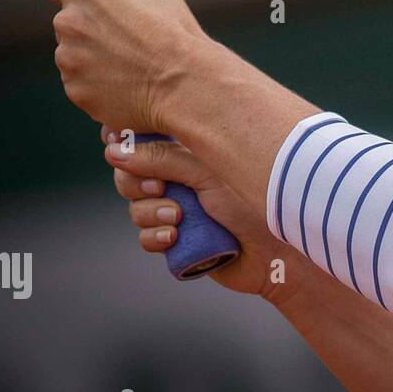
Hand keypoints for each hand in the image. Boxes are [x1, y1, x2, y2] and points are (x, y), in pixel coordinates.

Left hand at [30, 0, 211, 133]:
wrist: (186, 87)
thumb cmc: (178, 38)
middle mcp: (70, 22)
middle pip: (67, 19)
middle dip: (90, 26)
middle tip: (125, 37)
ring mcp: (68, 59)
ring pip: (74, 53)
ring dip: (95, 57)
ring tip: (133, 65)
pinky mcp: (75, 90)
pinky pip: (82, 82)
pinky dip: (100, 84)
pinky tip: (129, 84)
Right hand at [104, 127, 310, 301]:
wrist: (278, 251)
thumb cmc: (253, 202)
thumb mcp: (207, 172)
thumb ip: (162, 158)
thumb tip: (114, 151)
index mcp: (192, 151)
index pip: (145, 140)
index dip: (126, 142)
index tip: (117, 144)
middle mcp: (184, 178)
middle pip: (130, 173)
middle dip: (136, 182)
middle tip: (160, 189)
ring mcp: (180, 208)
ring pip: (136, 207)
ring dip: (150, 212)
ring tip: (179, 217)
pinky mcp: (179, 240)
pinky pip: (147, 237)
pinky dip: (154, 237)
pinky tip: (174, 238)